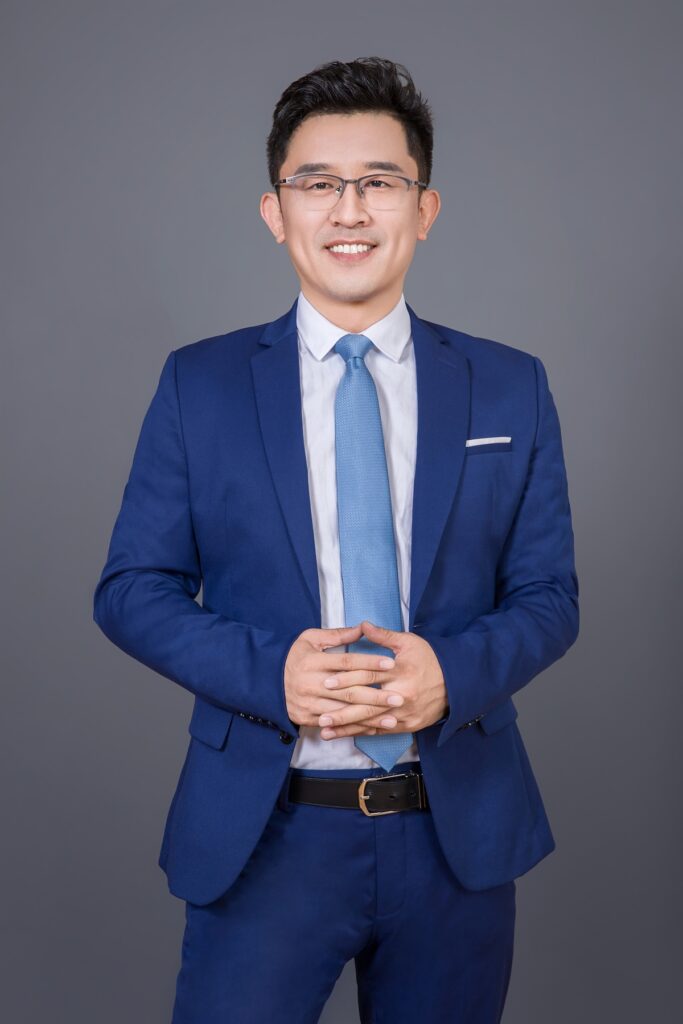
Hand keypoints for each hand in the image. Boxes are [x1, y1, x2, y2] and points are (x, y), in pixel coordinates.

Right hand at [283, 623, 407, 735]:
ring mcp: (309, 703)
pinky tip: (372, 727)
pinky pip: (335, 724)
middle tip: (399, 697)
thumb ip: (337, 635)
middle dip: (376, 695)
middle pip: (349, 690)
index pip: (347, 663)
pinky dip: (354, 727)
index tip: (391, 664)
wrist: (267, 682)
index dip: (370, 662)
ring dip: (370, 715)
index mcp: (313, 661)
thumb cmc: (294, 656)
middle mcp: (311, 684)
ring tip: (392, 716)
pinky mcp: (307, 718)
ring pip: (344, 711)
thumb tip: (363, 628)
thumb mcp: (310, 639)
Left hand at [315, 620, 448, 738]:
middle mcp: (402, 695)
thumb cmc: (430, 659)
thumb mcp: (409, 642)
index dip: (347, 679)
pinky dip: (362, 733)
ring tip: (326, 730)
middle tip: (320, 714)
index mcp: (401, 672)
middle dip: (342, 710)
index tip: (326, 682)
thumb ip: (384, 636)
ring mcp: (405, 713)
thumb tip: (362, 625)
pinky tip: (345, 735)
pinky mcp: (408, 725)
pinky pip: (381, 731)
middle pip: (367, 704)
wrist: (457, 683)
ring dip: (347, 727)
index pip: (369, 676)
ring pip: (372, 722)